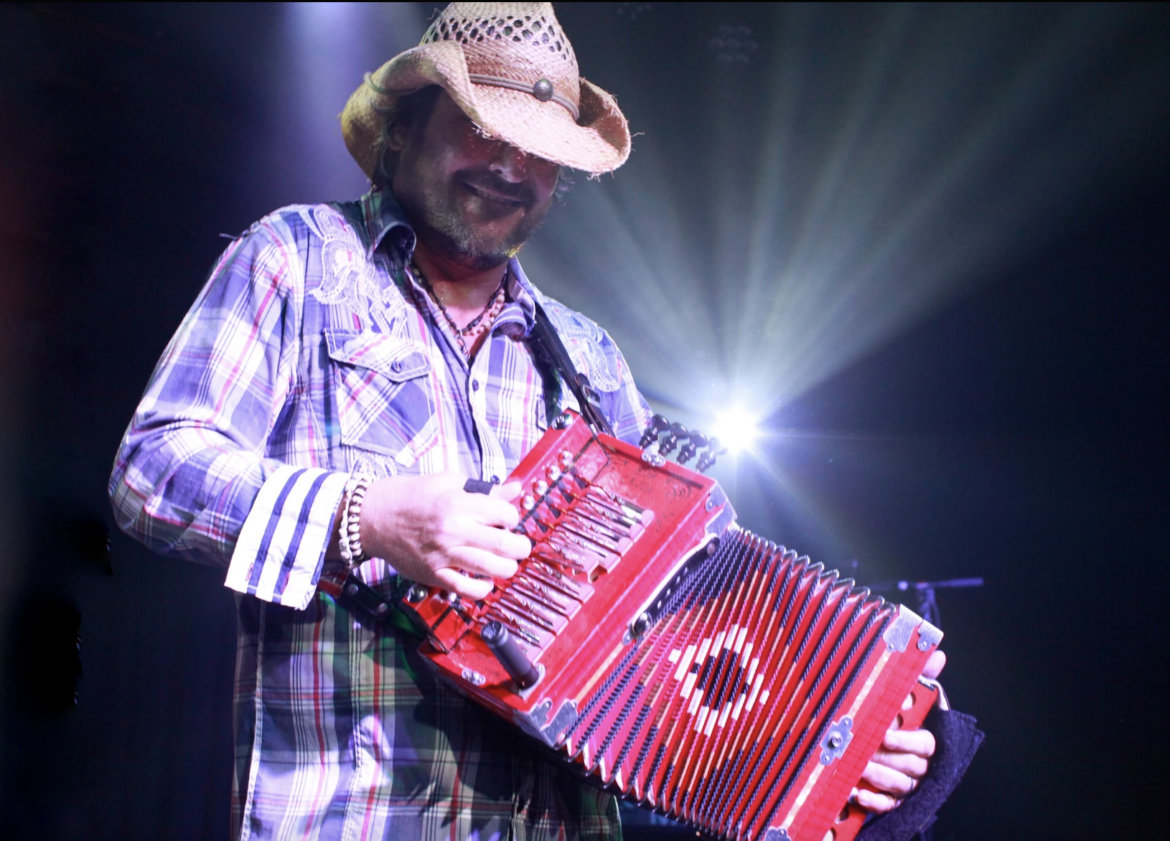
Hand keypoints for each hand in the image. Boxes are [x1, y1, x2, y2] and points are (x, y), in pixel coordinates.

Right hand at [359, 472, 530, 599]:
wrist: (374, 516)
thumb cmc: (411, 496)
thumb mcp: (448, 482)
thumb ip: (483, 488)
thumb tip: (515, 489)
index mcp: (458, 503)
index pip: (504, 513)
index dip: (513, 517)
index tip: (509, 520)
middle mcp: (453, 529)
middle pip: (503, 543)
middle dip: (521, 547)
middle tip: (521, 546)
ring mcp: (442, 554)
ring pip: (489, 568)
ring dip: (508, 568)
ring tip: (509, 564)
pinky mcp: (432, 573)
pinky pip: (464, 588)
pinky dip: (482, 589)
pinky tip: (487, 582)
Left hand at [853, 649, 945, 812]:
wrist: (864, 738)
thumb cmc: (891, 713)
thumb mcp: (902, 692)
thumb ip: (918, 675)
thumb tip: (938, 654)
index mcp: (923, 738)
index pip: (925, 743)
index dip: (907, 740)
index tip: (886, 734)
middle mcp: (918, 763)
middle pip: (912, 766)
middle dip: (888, 759)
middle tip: (866, 751)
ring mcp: (905, 782)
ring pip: (900, 785)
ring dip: (879, 777)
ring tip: (857, 768)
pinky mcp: (890, 799)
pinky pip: (887, 806)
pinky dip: (873, 801)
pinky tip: (856, 794)